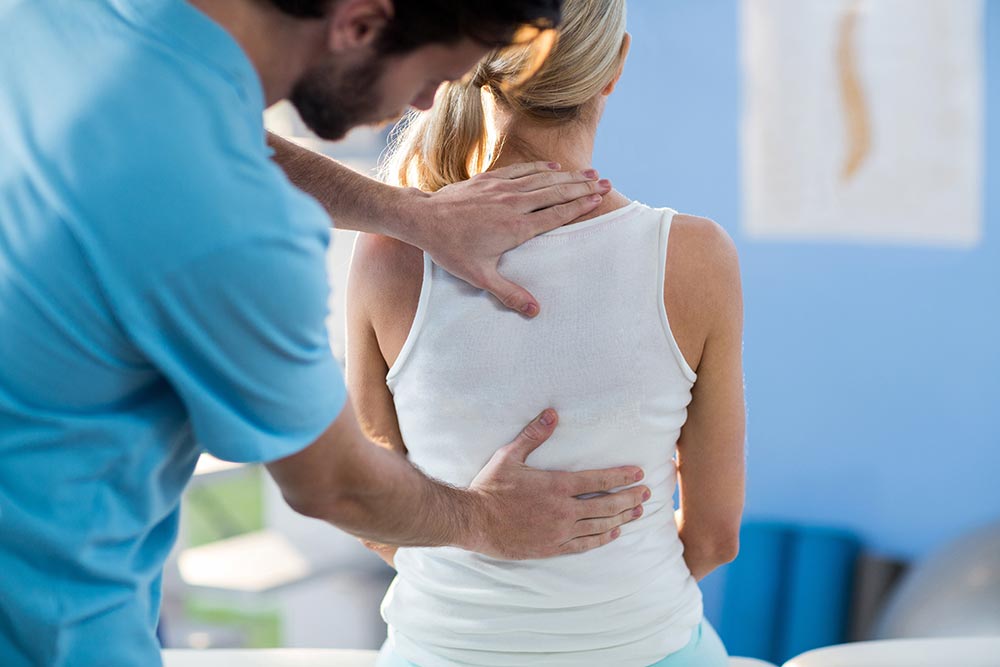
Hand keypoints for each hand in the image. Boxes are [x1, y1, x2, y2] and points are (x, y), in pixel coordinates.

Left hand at [402, 163, 611, 316]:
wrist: (424, 219)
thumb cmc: (451, 249)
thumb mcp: (480, 276)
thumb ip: (509, 292)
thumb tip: (535, 311)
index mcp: (516, 227)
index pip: (556, 214)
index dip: (579, 206)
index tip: (598, 200)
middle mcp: (514, 204)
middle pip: (556, 193)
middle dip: (582, 188)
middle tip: (606, 183)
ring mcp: (502, 189)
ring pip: (542, 179)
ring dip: (567, 176)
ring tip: (589, 173)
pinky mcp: (489, 179)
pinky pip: (521, 170)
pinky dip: (539, 168)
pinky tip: (553, 167)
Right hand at [464, 409, 649, 559]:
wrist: (474, 521)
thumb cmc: (491, 487)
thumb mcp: (509, 456)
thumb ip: (534, 435)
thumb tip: (552, 413)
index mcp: (556, 485)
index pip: (598, 479)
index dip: (621, 476)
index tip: (639, 474)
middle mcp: (563, 510)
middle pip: (606, 504)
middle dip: (629, 498)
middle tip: (647, 494)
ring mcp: (559, 531)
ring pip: (599, 525)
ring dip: (622, 517)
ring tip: (637, 512)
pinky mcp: (552, 548)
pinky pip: (584, 544)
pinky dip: (602, 538)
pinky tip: (613, 533)